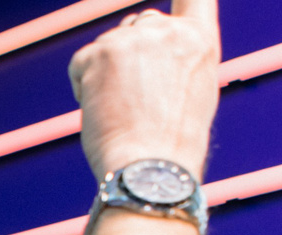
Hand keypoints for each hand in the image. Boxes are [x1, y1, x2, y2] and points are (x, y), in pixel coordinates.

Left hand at [68, 0, 219, 178]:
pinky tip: (102, 113)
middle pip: (141, 25)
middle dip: (132, 54)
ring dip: (107, 75)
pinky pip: (81, 63)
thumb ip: (175, 58)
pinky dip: (84, 88)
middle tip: (136, 101)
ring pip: (108, 47)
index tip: (170, 9)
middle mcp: (167, 30)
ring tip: (123, 114)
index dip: (183, 0)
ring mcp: (132, 39)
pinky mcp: (98, 53)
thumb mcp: (193, 92)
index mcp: (199, 40)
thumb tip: (141, 42)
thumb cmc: (172, 146)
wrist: (151, 170)